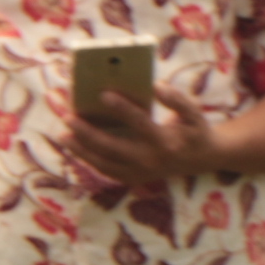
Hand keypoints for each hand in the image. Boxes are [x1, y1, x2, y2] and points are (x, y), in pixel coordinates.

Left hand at [64, 85, 216, 190]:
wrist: (202, 159)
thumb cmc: (194, 129)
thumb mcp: (193, 112)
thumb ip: (177, 99)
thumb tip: (156, 86)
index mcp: (166, 142)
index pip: (140, 123)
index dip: (122, 108)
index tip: (102, 93)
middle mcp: (151, 161)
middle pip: (112, 147)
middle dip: (87, 133)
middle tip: (67, 116)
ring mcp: (140, 173)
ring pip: (103, 163)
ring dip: (80, 149)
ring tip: (62, 133)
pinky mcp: (133, 179)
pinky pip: (105, 170)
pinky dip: (88, 158)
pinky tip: (73, 144)